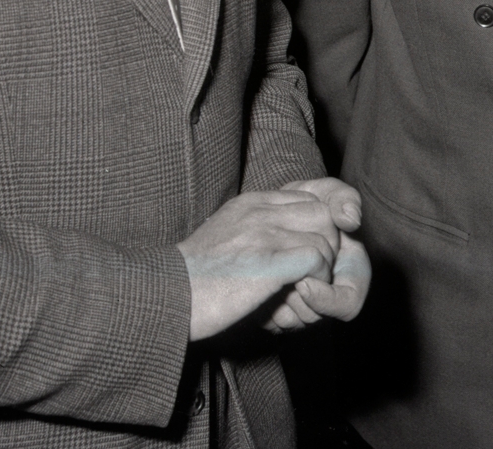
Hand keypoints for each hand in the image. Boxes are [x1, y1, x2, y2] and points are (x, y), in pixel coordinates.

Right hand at [178, 190, 341, 340]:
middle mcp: (261, 211)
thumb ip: (253, 228)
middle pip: (322, 213)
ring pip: (325, 237)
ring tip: (305, 287)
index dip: (317, 228)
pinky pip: (316, 260)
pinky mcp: (269, 262)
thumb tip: (278, 241)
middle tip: (312, 273)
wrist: (166, 293)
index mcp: (251, 202)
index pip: (308, 198)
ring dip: (323, 267)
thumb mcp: (224, 235)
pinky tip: (298, 294)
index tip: (309, 255)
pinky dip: (317, 281)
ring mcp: (265, 233)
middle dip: (326, 245)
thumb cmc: (193, 275)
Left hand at [264, 177, 369, 331]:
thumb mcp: (328, 193)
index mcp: (349, 275)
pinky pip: (267, 320)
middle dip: (295, 297)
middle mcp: (327, 295)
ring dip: (274, 300)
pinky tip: (252, 283)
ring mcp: (303, 304)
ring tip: (265, 275)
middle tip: (279, 275)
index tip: (304, 282)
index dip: (326, 299)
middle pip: (315, 317)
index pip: (347, 305)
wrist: (274, 211)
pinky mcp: (278, 307)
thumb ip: (345, 200)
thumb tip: (351, 220)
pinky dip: (258, 305)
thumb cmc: (309, 202)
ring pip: (289, 322)